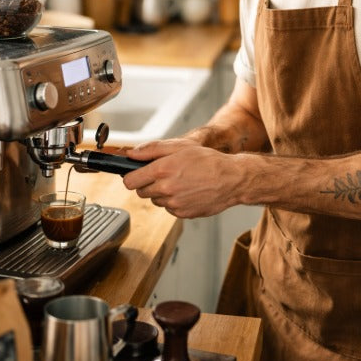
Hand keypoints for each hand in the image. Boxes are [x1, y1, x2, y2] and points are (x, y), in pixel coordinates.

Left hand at [122, 140, 240, 217]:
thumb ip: (151, 149)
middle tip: (165, 174)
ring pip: (156, 200)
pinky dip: (174, 201)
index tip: (136, 174)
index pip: (129, 181)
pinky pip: (169, 208)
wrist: (231, 179)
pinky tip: (187, 191)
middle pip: (141, 192)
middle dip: (148, 183)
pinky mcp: (182, 214)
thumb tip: (131, 154)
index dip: (131, 176)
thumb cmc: (207, 160)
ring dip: (162, 192)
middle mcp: (166, 189)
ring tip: (180, 181)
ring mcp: (174, 204)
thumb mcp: (179, 146)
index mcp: (162, 170)